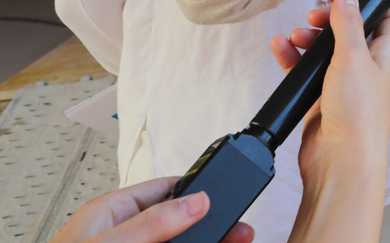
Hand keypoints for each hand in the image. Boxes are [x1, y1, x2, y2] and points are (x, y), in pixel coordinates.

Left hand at [49, 177, 251, 242]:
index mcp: (111, 214)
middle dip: (211, 227)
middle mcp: (123, 236)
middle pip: (179, 225)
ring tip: (237, 242)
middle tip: (240, 232)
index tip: (226, 199)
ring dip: (209, 242)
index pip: (165, 190)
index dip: (198, 192)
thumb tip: (196, 201)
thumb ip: (151, 223)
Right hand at [269, 0, 389, 181]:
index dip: (375, 3)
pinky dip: (293, 58)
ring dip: (308, 39)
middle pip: (351, 32)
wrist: (339, 160)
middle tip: (313, 17)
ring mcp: (344, 84)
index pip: (389, 20)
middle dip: (331, 20)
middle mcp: (366, 68)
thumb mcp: (352, 56)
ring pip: (325, 51)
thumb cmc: (358, 112)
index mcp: (384, 55)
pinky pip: (305, 72)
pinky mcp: (321, 99)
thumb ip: (349, 21)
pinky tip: (280, 48)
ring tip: (294, 36)